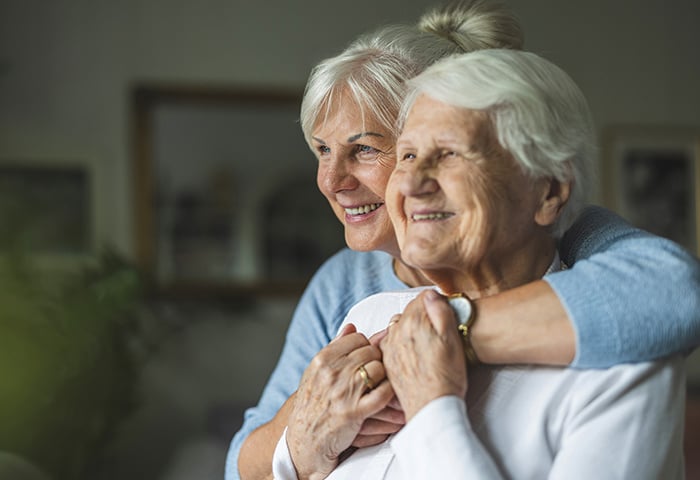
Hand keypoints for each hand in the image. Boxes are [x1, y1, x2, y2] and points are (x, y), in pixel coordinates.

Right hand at [286, 324, 395, 478]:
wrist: (303, 440)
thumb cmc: (313, 404)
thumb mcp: (317, 372)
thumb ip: (336, 347)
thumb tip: (352, 327)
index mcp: (322, 359)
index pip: (358, 338)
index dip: (366, 347)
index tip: (367, 358)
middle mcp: (331, 372)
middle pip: (371, 352)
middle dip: (377, 361)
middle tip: (378, 373)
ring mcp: (342, 392)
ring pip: (378, 369)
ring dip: (384, 377)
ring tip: (381, 385)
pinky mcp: (354, 412)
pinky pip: (382, 393)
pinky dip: (389, 393)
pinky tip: (387, 397)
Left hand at [381, 289, 467, 420]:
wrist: (432, 409)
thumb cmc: (447, 376)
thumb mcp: (453, 339)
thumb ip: (441, 311)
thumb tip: (431, 293)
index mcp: (413, 322)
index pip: (422, 299)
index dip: (436, 304)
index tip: (444, 313)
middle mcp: (396, 332)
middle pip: (409, 312)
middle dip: (423, 316)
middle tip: (438, 330)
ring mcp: (389, 347)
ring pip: (399, 327)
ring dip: (411, 329)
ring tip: (428, 344)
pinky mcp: (387, 362)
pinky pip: (392, 344)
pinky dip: (402, 344)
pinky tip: (415, 354)